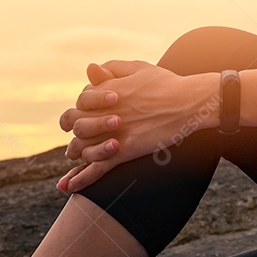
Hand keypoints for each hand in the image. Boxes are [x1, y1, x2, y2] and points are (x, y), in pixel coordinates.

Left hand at [57, 61, 217, 192]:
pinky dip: (80, 179)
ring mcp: (112, 133)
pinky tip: (68, 187)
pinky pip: (96, 168)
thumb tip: (92, 69)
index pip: (79, 104)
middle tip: (75, 142)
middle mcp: (103, 113)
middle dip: (74, 134)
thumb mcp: (138, 68)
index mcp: (105, 92)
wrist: (187, 102)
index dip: (80, 111)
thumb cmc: (166, 84)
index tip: (84, 117)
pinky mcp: (123, 151)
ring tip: (73, 161)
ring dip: (75, 156)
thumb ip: (112, 68)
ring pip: (82, 148)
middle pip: (75, 126)